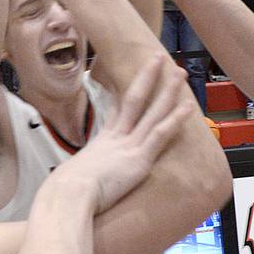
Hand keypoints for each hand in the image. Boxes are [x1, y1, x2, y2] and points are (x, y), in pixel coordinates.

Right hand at [52, 55, 195, 213]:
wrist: (68, 194)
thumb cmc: (64, 192)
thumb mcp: (69, 177)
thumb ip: (77, 175)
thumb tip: (68, 182)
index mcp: (100, 143)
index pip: (115, 113)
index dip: (123, 96)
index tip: (131, 82)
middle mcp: (116, 138)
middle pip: (134, 100)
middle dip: (147, 78)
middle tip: (159, 59)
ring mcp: (129, 145)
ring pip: (151, 111)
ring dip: (167, 91)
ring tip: (180, 72)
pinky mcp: (139, 159)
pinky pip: (160, 134)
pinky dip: (175, 119)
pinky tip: (188, 106)